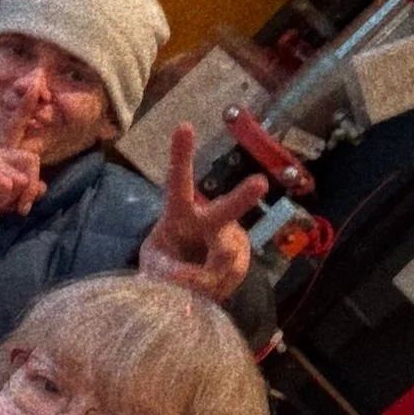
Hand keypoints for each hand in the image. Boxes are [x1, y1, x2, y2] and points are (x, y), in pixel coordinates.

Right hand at [0, 144, 46, 231]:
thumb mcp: (8, 202)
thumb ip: (26, 193)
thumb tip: (43, 187)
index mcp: (4, 157)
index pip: (32, 160)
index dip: (35, 183)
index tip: (24, 207)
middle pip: (30, 161)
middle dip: (28, 190)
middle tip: (17, 210)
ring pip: (17, 179)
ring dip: (7, 200)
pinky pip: (2, 184)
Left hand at [137, 122, 265, 302]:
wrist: (185, 288)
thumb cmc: (165, 267)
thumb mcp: (154, 269)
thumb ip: (168, 272)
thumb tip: (195, 279)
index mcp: (179, 213)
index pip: (178, 182)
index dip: (181, 155)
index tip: (184, 126)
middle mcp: (207, 220)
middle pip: (225, 210)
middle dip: (242, 197)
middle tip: (259, 183)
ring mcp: (229, 238)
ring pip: (226, 258)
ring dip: (207, 277)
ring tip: (192, 284)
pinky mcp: (242, 257)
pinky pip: (232, 275)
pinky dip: (216, 287)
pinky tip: (208, 287)